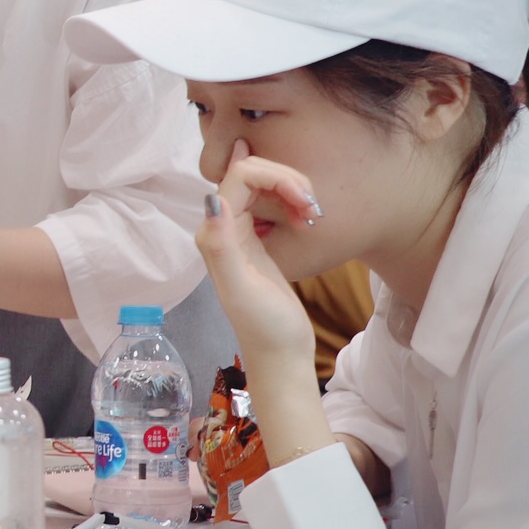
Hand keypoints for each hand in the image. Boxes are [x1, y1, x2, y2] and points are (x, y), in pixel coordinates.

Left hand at [196, 139, 319, 383]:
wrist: (281, 353)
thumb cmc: (265, 326)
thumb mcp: (242, 289)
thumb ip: (222, 246)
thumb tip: (212, 200)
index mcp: (214, 233)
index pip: (240, 176)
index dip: (276, 178)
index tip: (307, 203)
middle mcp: (221, 228)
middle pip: (251, 175)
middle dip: (287, 181)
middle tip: (315, 209)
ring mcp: (239, 233)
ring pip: (263, 186)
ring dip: (293, 190)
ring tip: (314, 216)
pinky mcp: (257, 240)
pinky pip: (271, 201)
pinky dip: (293, 201)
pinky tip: (309, 219)